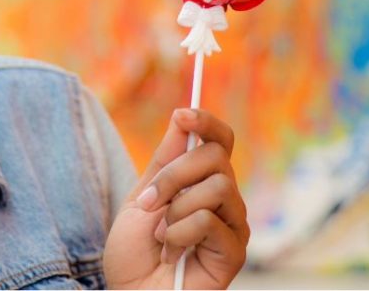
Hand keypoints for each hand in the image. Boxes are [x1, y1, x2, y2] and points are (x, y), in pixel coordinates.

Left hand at [104, 108, 248, 288]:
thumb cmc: (134, 253)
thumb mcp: (141, 197)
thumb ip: (165, 161)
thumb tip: (181, 117)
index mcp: (200, 182)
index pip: (220, 140)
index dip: (206, 121)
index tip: (182, 115)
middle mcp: (224, 199)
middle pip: (216, 156)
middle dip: (174, 174)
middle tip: (150, 201)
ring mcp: (233, 225)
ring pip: (217, 186)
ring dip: (175, 209)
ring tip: (161, 235)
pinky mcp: (234, 252)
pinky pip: (209, 220)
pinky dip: (179, 234)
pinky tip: (172, 253)